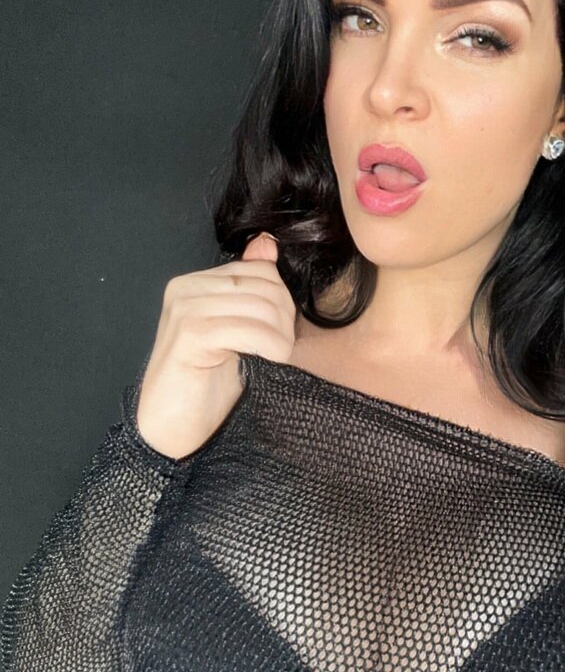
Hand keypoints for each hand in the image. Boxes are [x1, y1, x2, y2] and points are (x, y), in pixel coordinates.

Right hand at [135, 232, 297, 459]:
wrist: (172, 430)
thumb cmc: (206, 386)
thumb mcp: (236, 333)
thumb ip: (249, 290)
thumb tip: (267, 242)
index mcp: (195, 284)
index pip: (261, 270)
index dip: (282, 300)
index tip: (282, 333)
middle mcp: (185, 289)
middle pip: (263, 286)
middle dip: (284, 319)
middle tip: (283, 350)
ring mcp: (184, 310)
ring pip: (260, 307)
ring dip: (280, 337)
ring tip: (277, 359)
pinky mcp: (188, 335)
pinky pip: (247, 330)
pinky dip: (268, 347)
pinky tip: (268, 363)